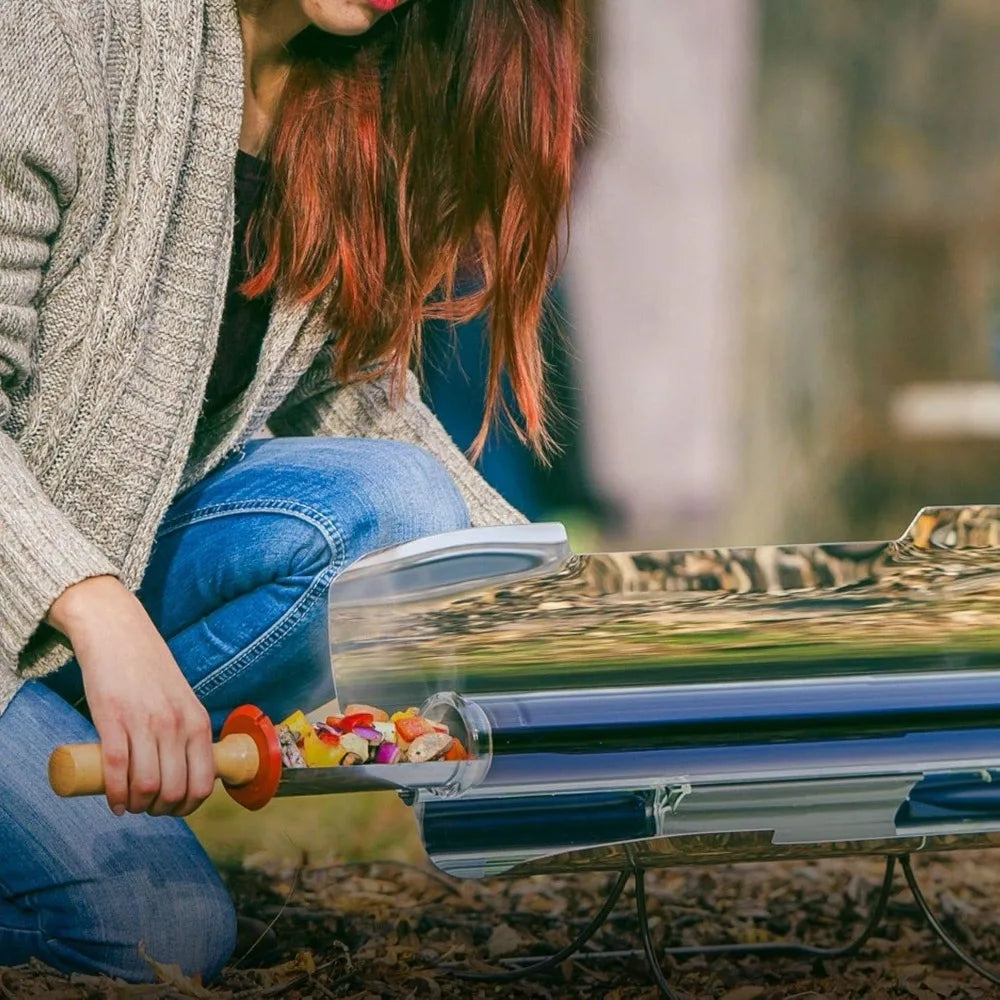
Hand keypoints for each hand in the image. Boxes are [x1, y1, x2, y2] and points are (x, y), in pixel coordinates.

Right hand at [47, 576, 215, 816]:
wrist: (119, 633)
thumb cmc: (150, 670)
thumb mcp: (182, 700)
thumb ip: (186, 730)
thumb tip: (184, 770)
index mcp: (198, 722)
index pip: (204, 781)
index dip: (189, 806)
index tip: (174, 808)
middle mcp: (176, 725)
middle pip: (174, 791)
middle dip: (161, 810)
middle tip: (148, 808)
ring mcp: (145, 723)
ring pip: (146, 786)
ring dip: (137, 806)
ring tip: (129, 804)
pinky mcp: (112, 720)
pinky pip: (116, 770)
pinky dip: (115, 795)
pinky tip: (113, 803)